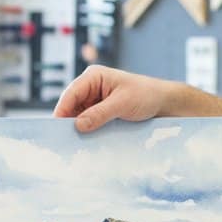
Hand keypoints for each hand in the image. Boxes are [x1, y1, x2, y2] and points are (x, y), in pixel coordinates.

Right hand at [52, 65, 177, 131]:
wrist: (164, 102)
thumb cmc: (146, 95)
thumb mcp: (122, 104)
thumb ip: (100, 114)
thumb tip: (78, 125)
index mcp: (93, 76)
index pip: (71, 94)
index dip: (62, 111)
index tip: (57, 129)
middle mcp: (91, 86)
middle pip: (71, 106)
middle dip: (69, 122)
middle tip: (66, 141)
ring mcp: (95, 100)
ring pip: (78, 116)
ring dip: (79, 128)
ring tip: (76, 144)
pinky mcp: (101, 111)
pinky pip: (89, 122)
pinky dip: (88, 131)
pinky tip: (87, 142)